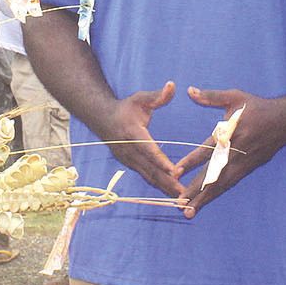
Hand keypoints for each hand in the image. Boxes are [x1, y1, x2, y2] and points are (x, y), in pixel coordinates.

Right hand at [92, 80, 184, 199]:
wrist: (101, 118)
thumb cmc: (125, 107)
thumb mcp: (140, 98)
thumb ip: (158, 95)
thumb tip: (172, 85)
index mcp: (132, 133)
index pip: (149, 149)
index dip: (162, 161)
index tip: (175, 172)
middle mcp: (129, 150)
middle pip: (150, 169)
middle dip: (167, 182)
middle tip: (184, 194)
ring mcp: (127, 159)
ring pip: (148, 176)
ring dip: (164, 188)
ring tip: (180, 199)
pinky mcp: (129, 164)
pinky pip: (145, 177)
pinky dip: (158, 186)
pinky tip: (170, 194)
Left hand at [175, 87, 285, 214]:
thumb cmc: (258, 107)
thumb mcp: (235, 96)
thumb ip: (211, 96)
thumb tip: (189, 90)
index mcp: (231, 134)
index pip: (207, 150)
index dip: (191, 161)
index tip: (175, 172)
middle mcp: (237, 153)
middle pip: (214, 175)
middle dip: (196, 190)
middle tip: (180, 204)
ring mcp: (244, 163)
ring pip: (222, 184)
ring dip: (205, 198)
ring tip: (189, 211)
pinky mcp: (249, 169)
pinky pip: (230, 183)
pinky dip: (217, 193)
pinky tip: (205, 202)